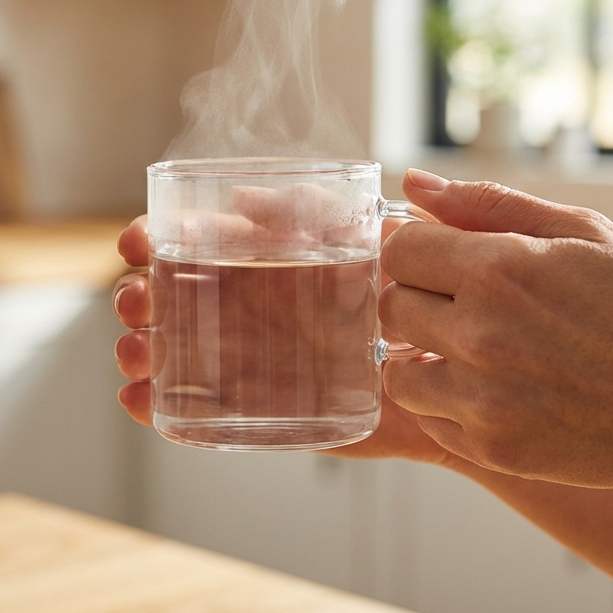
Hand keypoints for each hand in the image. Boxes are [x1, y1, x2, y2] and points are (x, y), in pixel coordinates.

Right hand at [113, 210, 472, 470]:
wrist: (477, 369)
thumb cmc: (430, 291)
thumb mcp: (375, 231)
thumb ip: (317, 208)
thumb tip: (244, 199)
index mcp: (272, 259)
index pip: (195, 242)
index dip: (156, 238)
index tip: (137, 240)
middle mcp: (257, 308)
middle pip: (174, 300)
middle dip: (140, 297)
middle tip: (137, 302)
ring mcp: (261, 362)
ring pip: (180, 356)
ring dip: (142, 350)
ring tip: (135, 351)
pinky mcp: (274, 413)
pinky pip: (208, 413)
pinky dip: (163, 410)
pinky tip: (139, 401)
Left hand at [379, 170, 612, 490]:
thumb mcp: (585, 234)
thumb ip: (489, 206)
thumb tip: (413, 184)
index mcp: (500, 270)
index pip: (400, 249)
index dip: (421, 251)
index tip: (448, 262)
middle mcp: (481, 334)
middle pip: (391, 307)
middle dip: (419, 301)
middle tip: (467, 306)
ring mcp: (484, 399)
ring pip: (398, 371)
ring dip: (424, 359)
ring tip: (476, 352)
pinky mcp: (493, 449)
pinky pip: (430, 419)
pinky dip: (449, 404)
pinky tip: (497, 390)